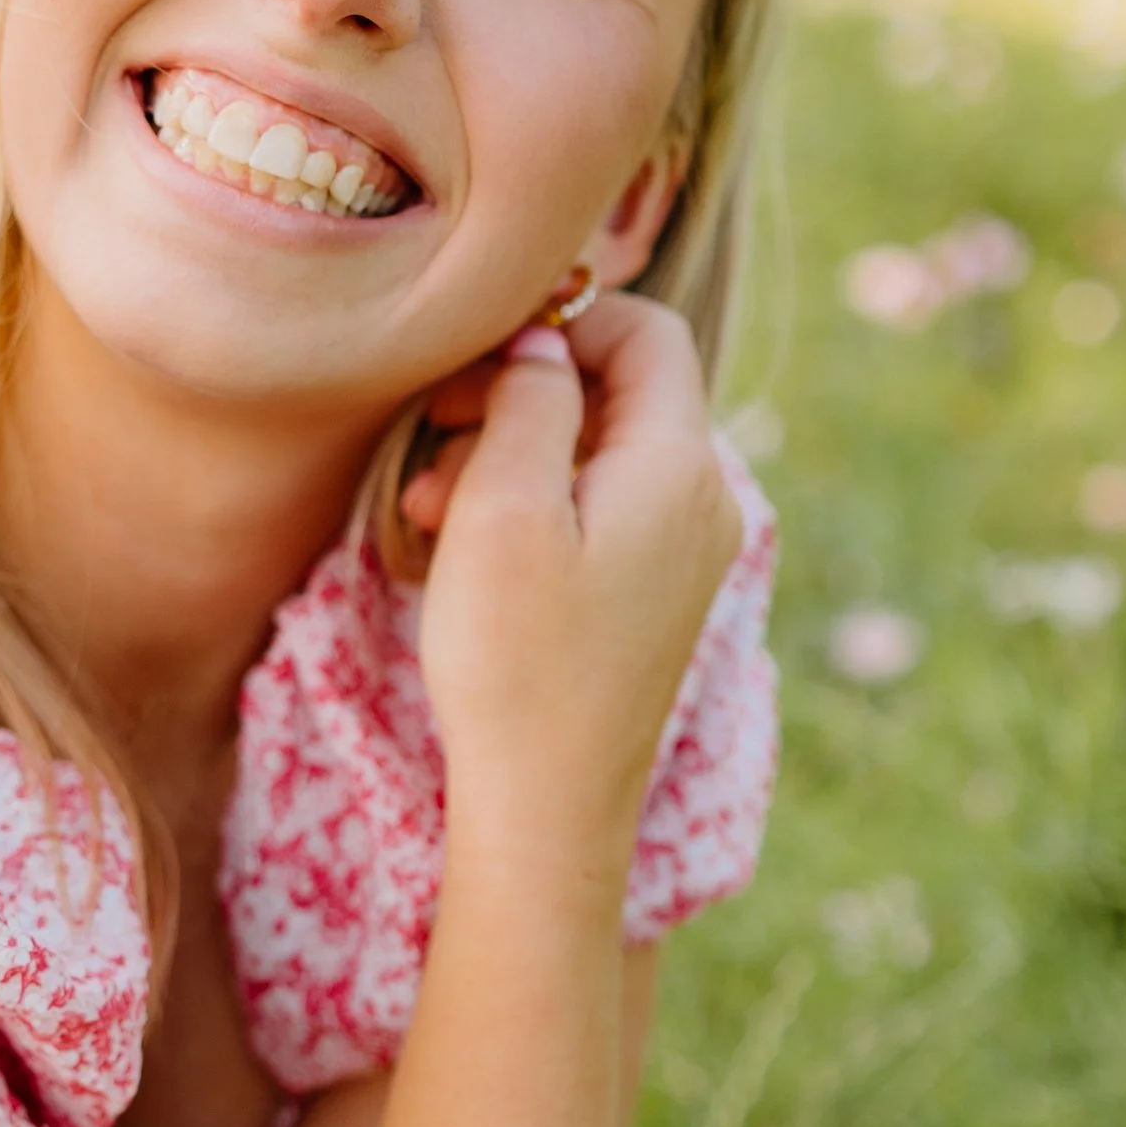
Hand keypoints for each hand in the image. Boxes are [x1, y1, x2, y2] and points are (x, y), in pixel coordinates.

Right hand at [408, 295, 740, 874]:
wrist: (548, 806)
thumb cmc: (517, 659)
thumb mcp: (505, 508)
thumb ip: (533, 401)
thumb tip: (546, 342)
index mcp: (678, 467)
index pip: (647, 334)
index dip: (565, 320)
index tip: (477, 352)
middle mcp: (701, 502)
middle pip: (618, 392)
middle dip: (518, 395)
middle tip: (430, 428)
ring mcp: (683, 554)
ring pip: (595, 454)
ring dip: (507, 456)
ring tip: (424, 506)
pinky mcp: (653, 596)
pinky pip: (596, 512)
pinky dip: (529, 507)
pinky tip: (456, 546)